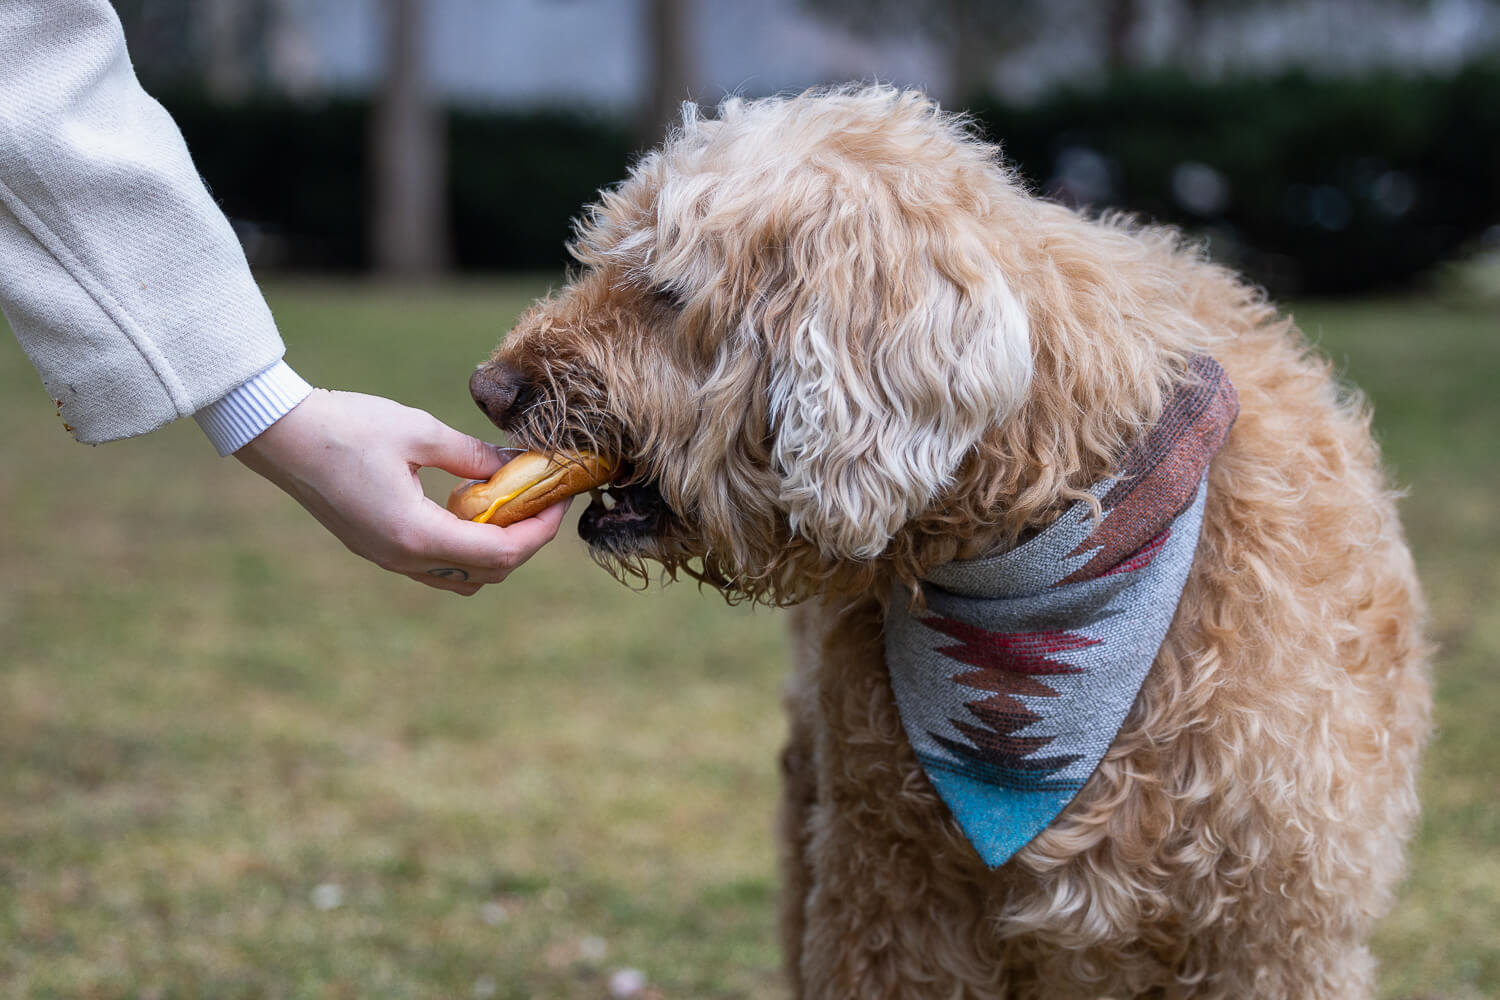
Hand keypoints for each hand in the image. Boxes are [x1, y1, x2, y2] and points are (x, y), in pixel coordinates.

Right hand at [234, 389, 566, 594]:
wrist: (277, 435)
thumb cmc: (344, 425)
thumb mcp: (418, 430)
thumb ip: (473, 455)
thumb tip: (516, 466)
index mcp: (416, 533)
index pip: (502, 552)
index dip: (540, 531)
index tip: (560, 499)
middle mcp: (403, 558)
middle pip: (489, 573)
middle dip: (525, 541)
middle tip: (543, 500)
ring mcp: (387, 558)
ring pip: (464, 577)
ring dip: (496, 549)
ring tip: (510, 504)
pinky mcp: (377, 548)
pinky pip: (437, 565)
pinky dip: (466, 545)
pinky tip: (469, 505)